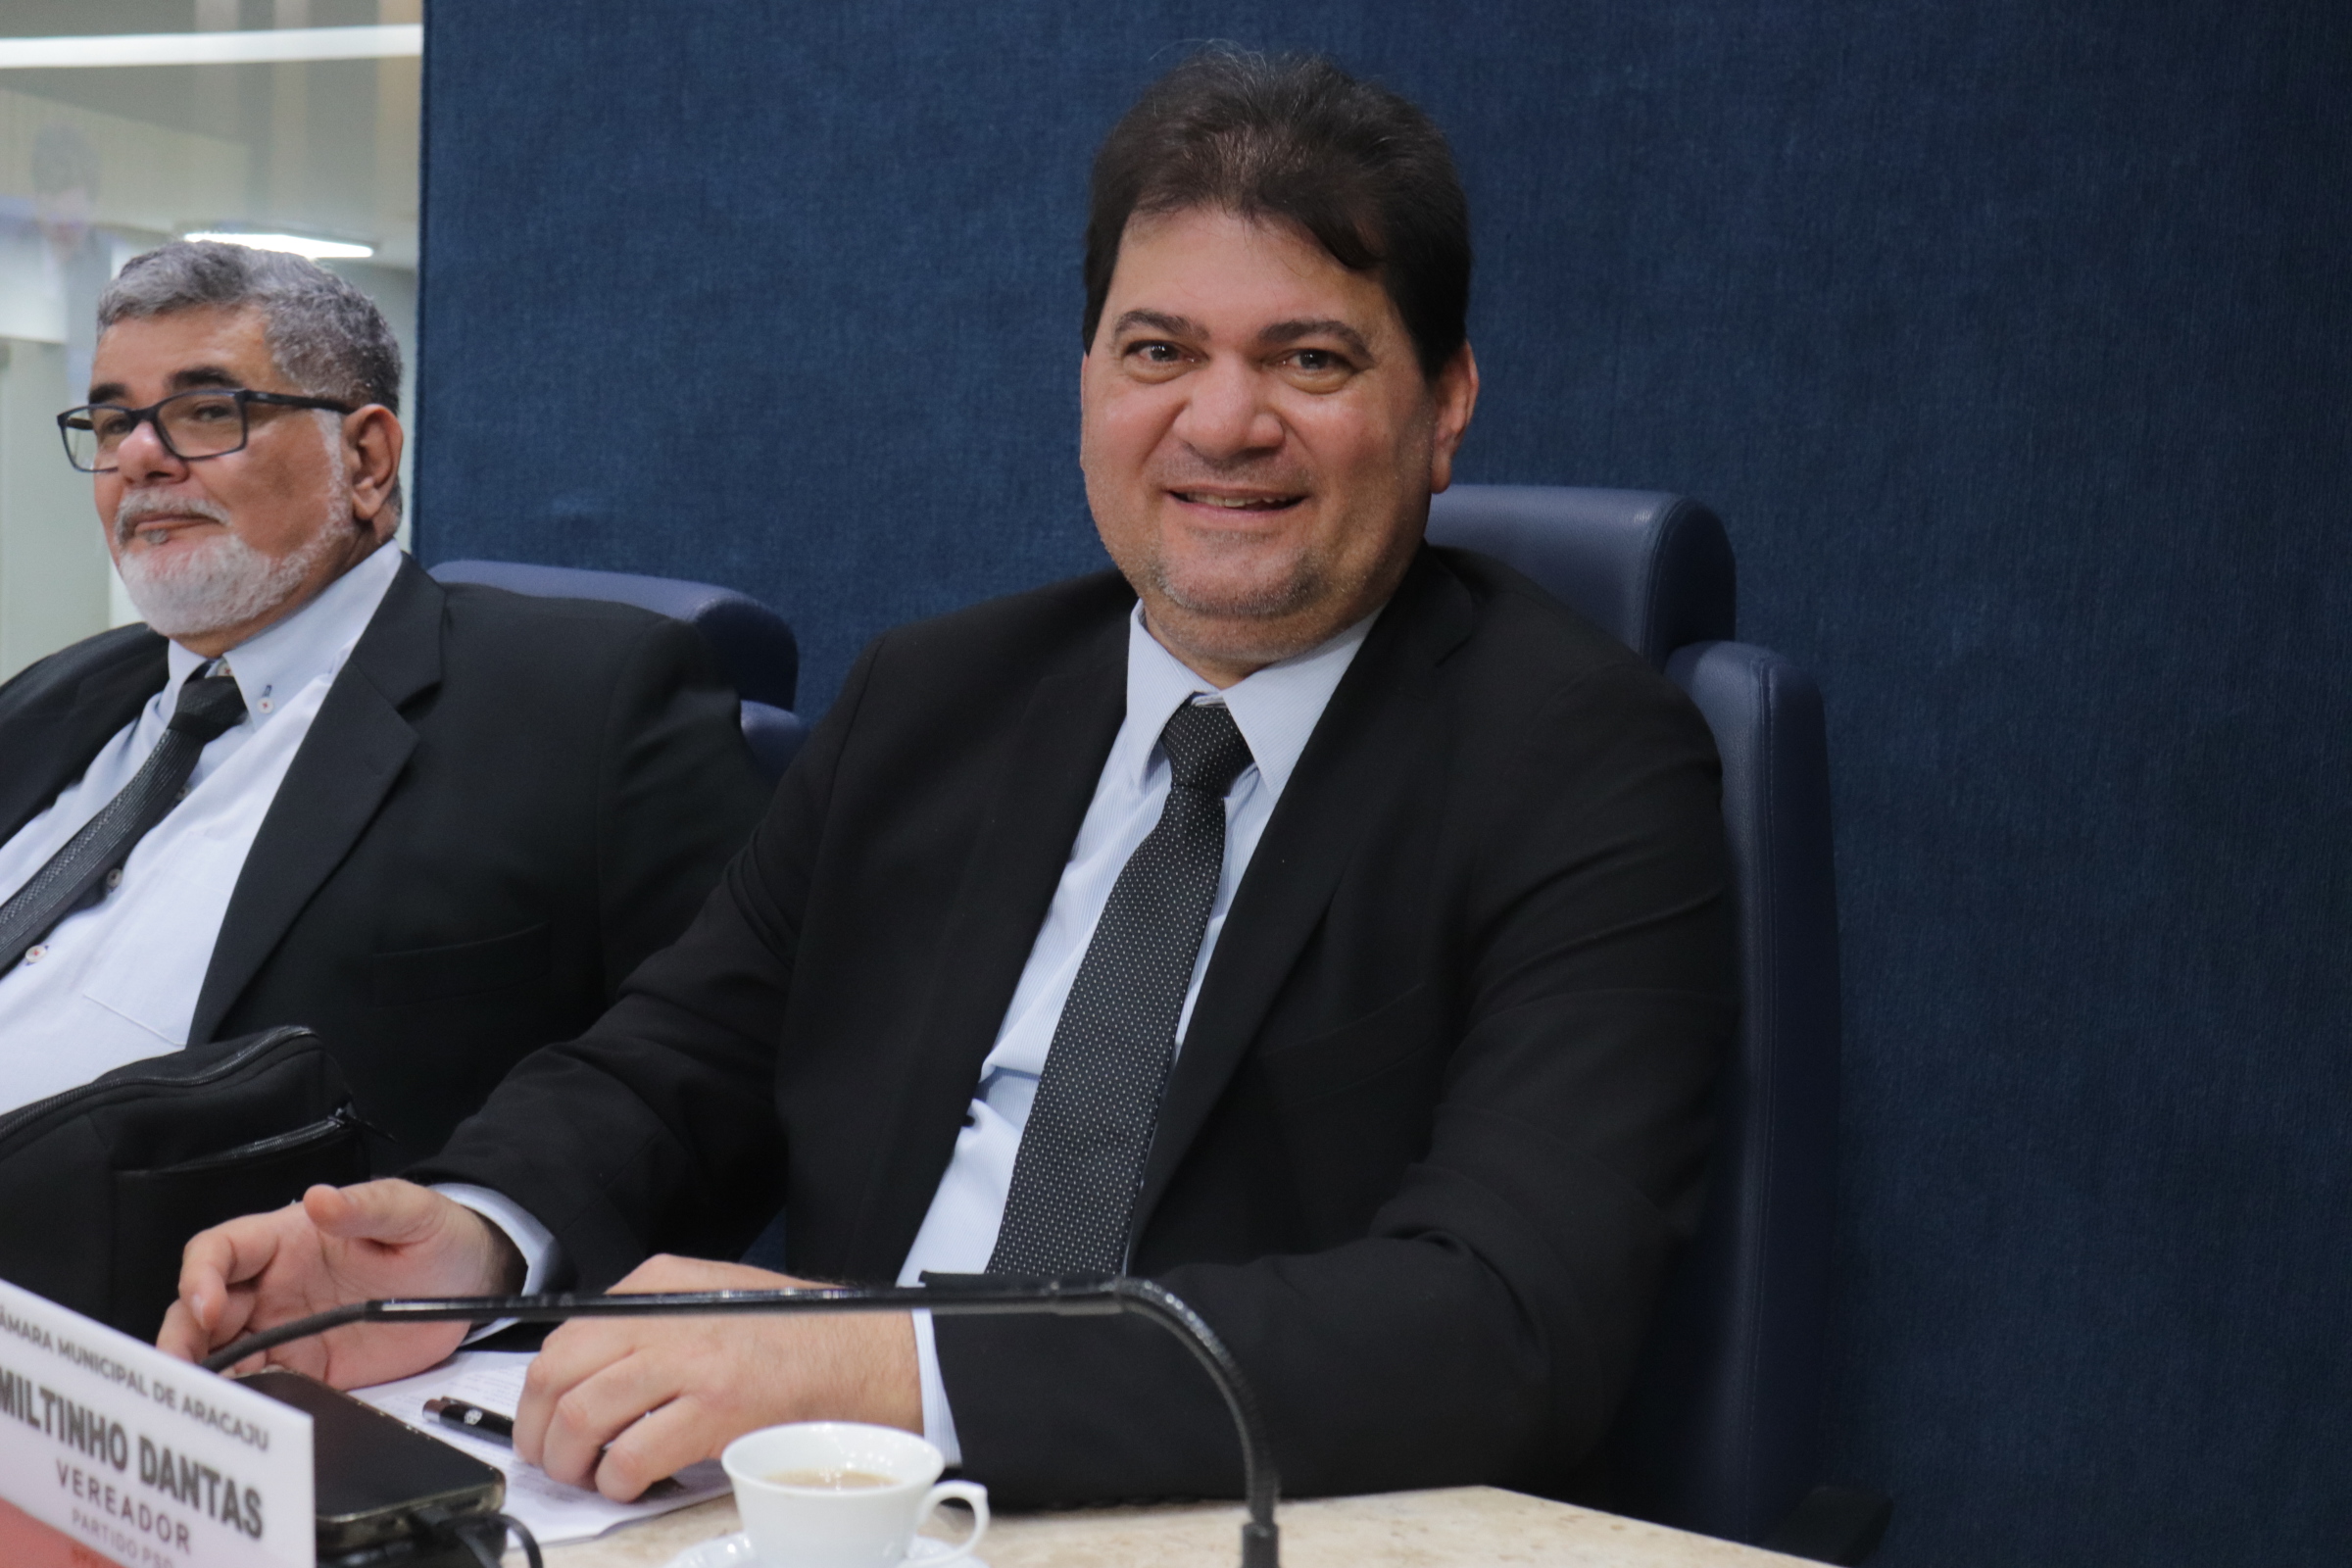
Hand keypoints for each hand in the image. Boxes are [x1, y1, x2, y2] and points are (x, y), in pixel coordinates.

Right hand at [158, 1179, 521, 1386]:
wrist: (476, 1281)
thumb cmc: (437, 1235)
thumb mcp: (412, 1212)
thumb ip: (367, 1206)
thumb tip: (318, 1200)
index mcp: (286, 1240)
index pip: (218, 1251)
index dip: (199, 1276)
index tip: (207, 1307)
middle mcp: (272, 1287)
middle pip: (201, 1311)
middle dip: (182, 1339)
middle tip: (178, 1372)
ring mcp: (286, 1332)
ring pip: (220, 1355)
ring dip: (203, 1377)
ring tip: (197, 1405)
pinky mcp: (309, 1369)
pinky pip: (263, 1388)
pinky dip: (246, 1404)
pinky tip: (243, 1420)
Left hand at [515, 1255, 919, 1500]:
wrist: (865, 1353)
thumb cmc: (795, 1335)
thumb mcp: (715, 1297)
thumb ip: (654, 1319)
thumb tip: (591, 1371)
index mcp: (660, 1284)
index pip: (566, 1334)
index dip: (541, 1391)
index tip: (541, 1421)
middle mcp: (665, 1314)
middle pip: (558, 1372)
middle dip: (539, 1428)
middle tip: (552, 1458)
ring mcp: (690, 1360)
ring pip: (581, 1415)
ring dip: (571, 1461)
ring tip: (589, 1476)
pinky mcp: (715, 1408)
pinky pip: (629, 1456)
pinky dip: (616, 1480)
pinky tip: (629, 1484)